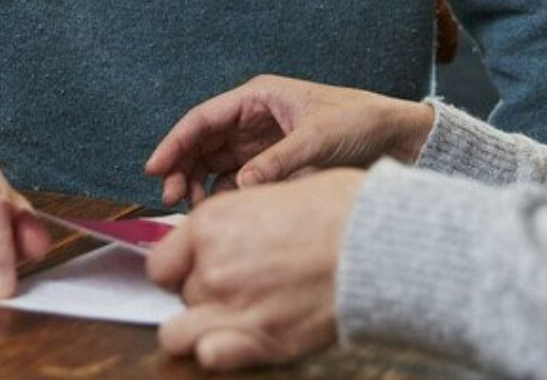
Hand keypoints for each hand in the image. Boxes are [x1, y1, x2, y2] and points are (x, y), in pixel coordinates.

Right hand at [144, 74, 434, 206]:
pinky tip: (219, 212)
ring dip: (200, 184)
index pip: (204, 118)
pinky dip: (223, 194)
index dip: (175, 142)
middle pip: (203, 143)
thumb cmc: (360, 122)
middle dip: (183, 168)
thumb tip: (238, 189)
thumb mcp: (318, 139)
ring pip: (215, 163)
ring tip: (193, 211)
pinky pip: (237, 179)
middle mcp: (255, 118)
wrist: (397, 136)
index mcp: (259, 96)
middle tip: (172, 200)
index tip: (154, 167)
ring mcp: (263, 142)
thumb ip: (277, 163)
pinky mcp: (275, 164)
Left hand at [147, 169, 363, 370]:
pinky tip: (238, 342)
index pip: (163, 261)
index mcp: (212, 223)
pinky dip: (217, 352)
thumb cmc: (344, 210)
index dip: (183, 268)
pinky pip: (207, 355)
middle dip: (205, 293)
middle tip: (244, 286)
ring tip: (235, 319)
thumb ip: (243, 218)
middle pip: (181, 294)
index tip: (204, 270)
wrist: (383, 243)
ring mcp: (231, 306)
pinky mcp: (258, 339)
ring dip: (201, 327)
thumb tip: (234, 230)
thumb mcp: (281, 191)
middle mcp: (211, 266)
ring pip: (180, 332)